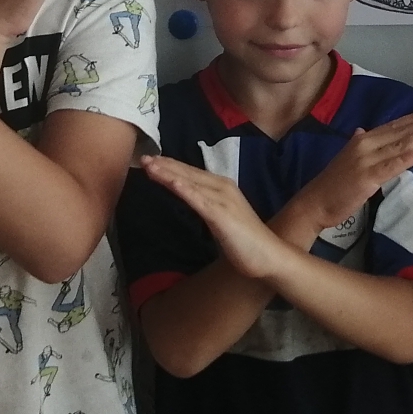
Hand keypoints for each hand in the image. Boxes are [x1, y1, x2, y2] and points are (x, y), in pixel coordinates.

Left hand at [138, 154, 295, 280]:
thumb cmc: (245, 240)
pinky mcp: (222, 216)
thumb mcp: (220, 218)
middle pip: (188, 174)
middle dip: (165, 165)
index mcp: (221, 188)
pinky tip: (173, 183)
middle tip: (144, 158)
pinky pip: (200, 201)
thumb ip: (207, 206)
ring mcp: (222, 201)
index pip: (191, 173)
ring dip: (170, 173)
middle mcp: (222, 188)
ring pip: (191, 183)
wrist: (269, 255)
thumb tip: (190, 200)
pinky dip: (186, 191)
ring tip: (151, 165)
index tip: (152, 160)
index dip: (171, 166)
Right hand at [292, 108, 412, 231]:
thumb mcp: (346, 158)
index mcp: (361, 139)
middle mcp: (364, 144)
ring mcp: (366, 160)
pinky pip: (390, 166)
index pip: (392, 127)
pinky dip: (406, 159)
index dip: (412, 119)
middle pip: (399, 133)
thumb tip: (363, 130)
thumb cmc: (333, 184)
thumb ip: (358, 144)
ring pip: (398, 146)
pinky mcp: (367, 177)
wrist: (315, 202)